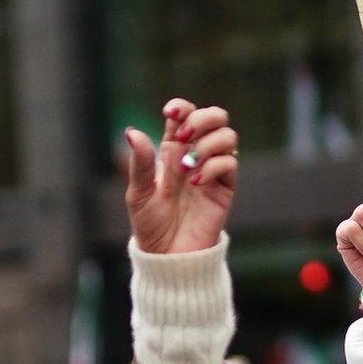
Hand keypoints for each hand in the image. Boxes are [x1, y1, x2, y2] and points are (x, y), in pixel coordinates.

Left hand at [124, 99, 237, 253]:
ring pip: (227, 136)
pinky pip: (230, 163)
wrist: (168, 256)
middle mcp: (196, 155)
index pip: (185, 115)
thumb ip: (140, 163)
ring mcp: (213, 170)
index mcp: (173, 150)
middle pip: (215, 117)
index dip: (182, 107)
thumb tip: (132, 132)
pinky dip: (214, 166)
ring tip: (189, 167)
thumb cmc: (150, 225)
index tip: (170, 113)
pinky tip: (196, 183)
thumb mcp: (139, 193)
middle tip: (183, 136)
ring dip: (207, 144)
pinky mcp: (225, 188)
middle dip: (201, 119)